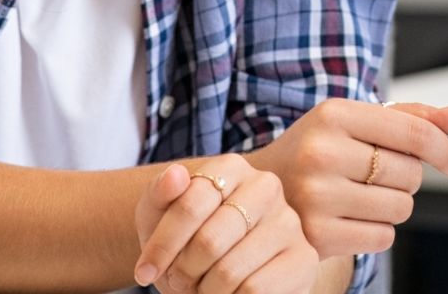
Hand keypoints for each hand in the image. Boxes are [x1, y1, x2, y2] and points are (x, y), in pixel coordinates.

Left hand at [132, 155, 317, 293]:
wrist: (219, 266)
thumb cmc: (186, 239)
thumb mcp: (158, 217)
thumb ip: (158, 195)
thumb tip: (175, 175)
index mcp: (231, 167)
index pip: (188, 205)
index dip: (160, 247)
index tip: (144, 272)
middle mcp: (267, 186)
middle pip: (209, 241)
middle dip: (182, 272)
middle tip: (177, 282)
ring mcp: (289, 222)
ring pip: (230, 272)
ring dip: (204, 291)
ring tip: (202, 287)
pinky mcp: (303, 258)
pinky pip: (255, 291)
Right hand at [246, 99, 447, 258]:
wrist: (256, 192)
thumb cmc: (317, 152)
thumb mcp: (354, 123)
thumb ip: (410, 118)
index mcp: (333, 114)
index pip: (414, 132)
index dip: (445, 150)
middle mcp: (321, 152)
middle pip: (411, 173)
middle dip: (406, 178)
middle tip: (375, 176)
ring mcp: (316, 196)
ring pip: (401, 208)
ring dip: (393, 206)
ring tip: (361, 197)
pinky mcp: (317, 235)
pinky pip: (383, 238)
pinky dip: (377, 232)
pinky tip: (351, 220)